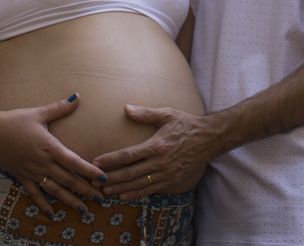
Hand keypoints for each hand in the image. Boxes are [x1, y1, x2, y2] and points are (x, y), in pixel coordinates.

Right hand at [0, 94, 107, 217]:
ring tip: (84, 209)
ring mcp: (32, 172)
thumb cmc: (13, 121)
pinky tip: (52, 214)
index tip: (103, 178)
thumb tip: (77, 96)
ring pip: (54, 190)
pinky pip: (35, 194)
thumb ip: (59, 108)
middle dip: (85, 189)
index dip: (90, 171)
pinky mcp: (22, 177)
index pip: (74, 162)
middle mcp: (42, 163)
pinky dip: (44, 204)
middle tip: (101, 197)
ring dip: (70, 200)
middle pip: (68, 179)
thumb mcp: (38, 113)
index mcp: (49, 147)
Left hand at [93, 106, 215, 199]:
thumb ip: (146, 113)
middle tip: (94, 181)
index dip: (111, 160)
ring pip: (138, 185)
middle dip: (110, 178)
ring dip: (120, 189)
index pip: (128, 155)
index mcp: (157, 145)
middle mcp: (161, 162)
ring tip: (104, 191)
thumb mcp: (168, 114)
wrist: (210, 139)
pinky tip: (124, 195)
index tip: (96, 162)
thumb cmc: (187, 124)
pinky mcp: (172, 182)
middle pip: (130, 174)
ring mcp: (167, 174)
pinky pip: (151, 190)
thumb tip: (126, 108)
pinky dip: (136, 194)